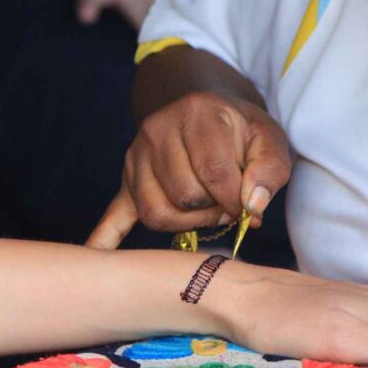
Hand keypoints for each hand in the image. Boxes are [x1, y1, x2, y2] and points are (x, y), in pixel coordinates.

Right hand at [88, 92, 290, 247]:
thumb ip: (270, 170)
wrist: (207, 114)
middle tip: (227, 205)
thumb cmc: (241, 132)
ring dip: (186, 223)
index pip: (213, 172)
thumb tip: (252, 206)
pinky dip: (105, 237)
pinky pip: (114, 214)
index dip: (235, 200)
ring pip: (156, 212)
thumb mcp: (269, 139)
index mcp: (196, 114)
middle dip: (212, 210)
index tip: (247, 207)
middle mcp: (157, 130)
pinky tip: (97, 253)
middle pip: (183, 195)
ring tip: (205, 211)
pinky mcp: (126, 182)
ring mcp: (136, 157)